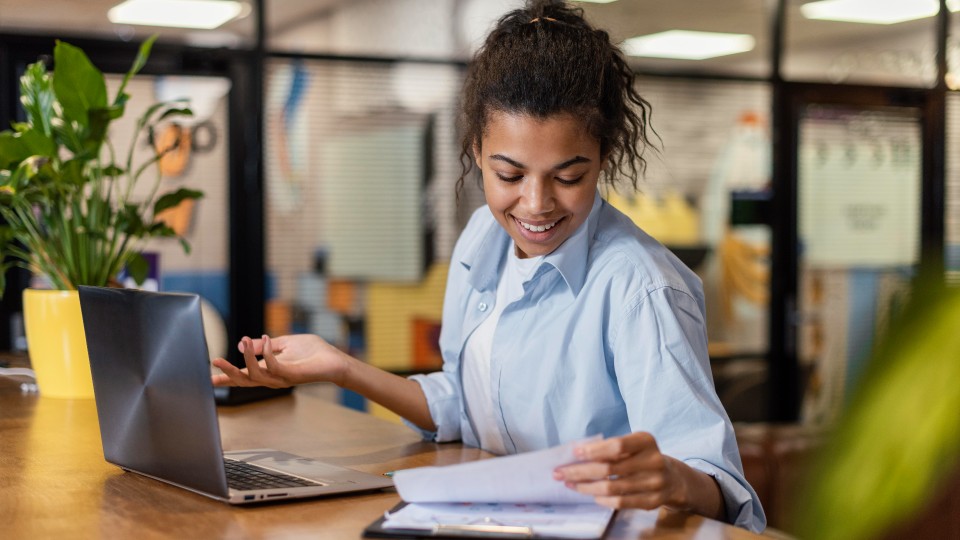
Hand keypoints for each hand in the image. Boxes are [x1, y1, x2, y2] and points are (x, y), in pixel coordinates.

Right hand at [211, 334, 349, 388]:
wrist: (334, 359)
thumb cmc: (313, 352)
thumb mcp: (285, 343)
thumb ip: (266, 345)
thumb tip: (245, 342)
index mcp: (269, 370)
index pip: (244, 375)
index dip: (227, 377)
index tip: (209, 378)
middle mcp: (273, 378)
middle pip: (245, 380)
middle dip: (228, 372)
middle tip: (215, 360)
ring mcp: (282, 378)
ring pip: (255, 374)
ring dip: (247, 356)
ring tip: (244, 340)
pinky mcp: (292, 374)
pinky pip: (273, 364)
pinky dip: (266, 350)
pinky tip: (266, 338)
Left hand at [553, 432, 720, 513]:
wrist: (673, 478)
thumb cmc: (642, 457)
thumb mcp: (632, 444)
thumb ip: (610, 447)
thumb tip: (576, 455)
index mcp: (646, 441)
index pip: (617, 446)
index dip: (594, 450)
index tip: (574, 453)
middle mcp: (653, 461)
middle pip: (610, 468)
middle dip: (580, 471)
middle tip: (559, 472)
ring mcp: (654, 483)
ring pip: (612, 488)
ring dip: (586, 487)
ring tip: (570, 484)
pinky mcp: (652, 501)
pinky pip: (621, 502)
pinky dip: (602, 499)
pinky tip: (590, 494)